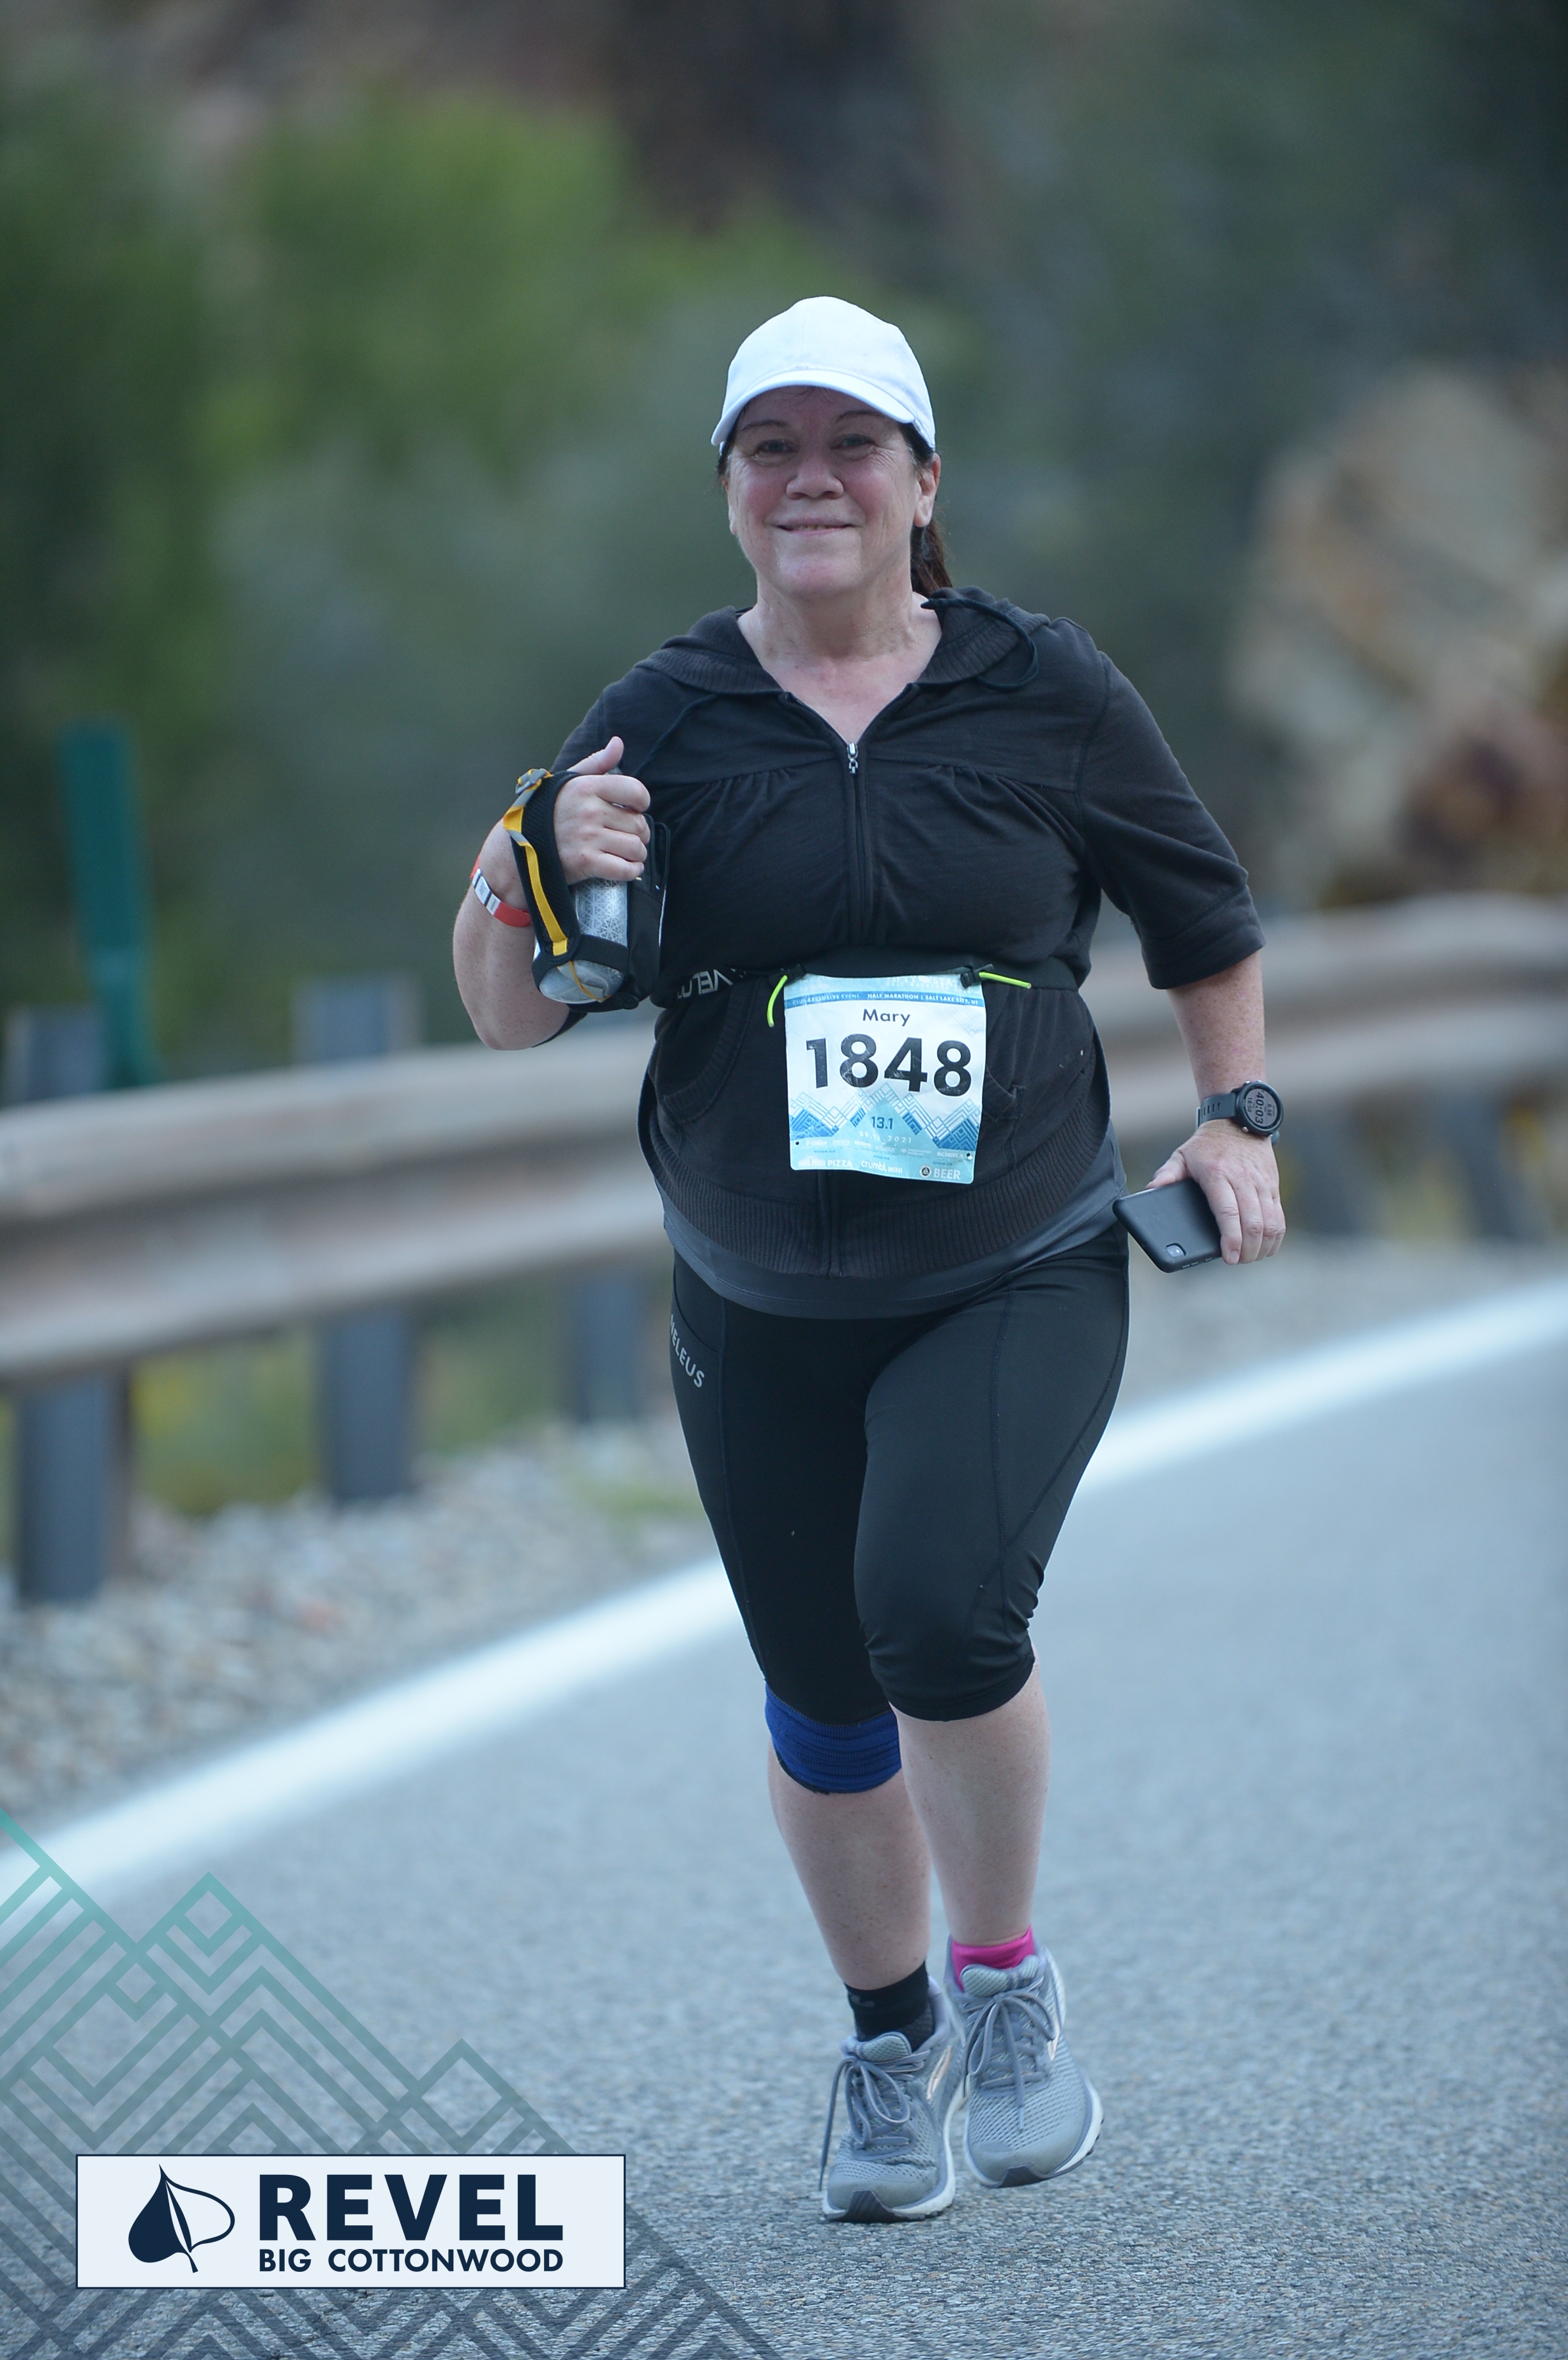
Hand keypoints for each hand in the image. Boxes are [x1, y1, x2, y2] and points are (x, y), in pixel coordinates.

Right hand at [553, 736, 649, 883]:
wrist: (518, 848)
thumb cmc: (545, 813)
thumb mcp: (567, 782)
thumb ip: (596, 763)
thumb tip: (618, 743)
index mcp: (587, 787)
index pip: (635, 790)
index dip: (642, 802)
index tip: (636, 809)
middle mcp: (589, 811)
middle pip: (638, 823)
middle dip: (639, 832)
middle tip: (629, 835)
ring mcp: (588, 838)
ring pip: (635, 847)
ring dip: (637, 853)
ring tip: (628, 852)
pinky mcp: (586, 862)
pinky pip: (625, 869)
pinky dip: (631, 870)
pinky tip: (626, 867)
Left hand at [1148, 1123, 1285, 1265]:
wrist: (1238, 1121)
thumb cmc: (1206, 1145)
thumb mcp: (1181, 1155)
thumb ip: (1167, 1175)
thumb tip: (1150, 1191)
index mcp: (1217, 1174)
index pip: (1228, 1212)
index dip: (1231, 1238)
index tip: (1229, 1257)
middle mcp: (1243, 1179)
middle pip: (1253, 1222)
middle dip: (1247, 1249)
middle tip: (1237, 1261)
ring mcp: (1261, 1182)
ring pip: (1271, 1222)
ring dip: (1263, 1246)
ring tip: (1250, 1257)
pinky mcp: (1273, 1185)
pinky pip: (1280, 1216)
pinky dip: (1276, 1236)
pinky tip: (1267, 1247)